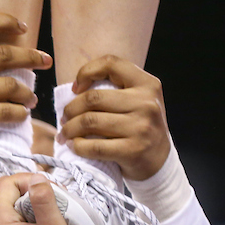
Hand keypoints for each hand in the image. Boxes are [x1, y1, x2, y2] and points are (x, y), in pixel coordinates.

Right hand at [0, 13, 52, 179]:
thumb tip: (10, 41)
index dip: (5, 21)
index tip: (22, 28)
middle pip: (3, 54)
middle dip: (32, 56)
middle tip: (45, 61)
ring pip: (9, 86)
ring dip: (27, 92)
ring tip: (31, 98)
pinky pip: (5, 111)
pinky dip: (20, 112)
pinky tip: (23, 113)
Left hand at [0, 174, 85, 224]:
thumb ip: (44, 201)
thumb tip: (36, 177)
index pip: (5, 184)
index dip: (28, 180)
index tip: (49, 190)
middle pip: (4, 192)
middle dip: (28, 189)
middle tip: (52, 196)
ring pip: (7, 203)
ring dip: (28, 199)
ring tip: (50, 207)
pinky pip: (10, 216)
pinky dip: (26, 211)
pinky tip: (42, 217)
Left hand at [59, 55, 170, 180]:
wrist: (160, 160)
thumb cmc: (139, 125)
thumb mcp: (137, 100)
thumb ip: (115, 89)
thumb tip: (75, 90)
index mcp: (147, 84)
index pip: (110, 63)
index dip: (86, 72)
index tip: (76, 89)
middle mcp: (146, 103)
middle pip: (93, 98)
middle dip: (70, 109)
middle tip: (64, 118)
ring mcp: (141, 127)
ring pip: (90, 121)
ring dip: (69, 129)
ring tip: (65, 133)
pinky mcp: (133, 151)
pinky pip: (94, 146)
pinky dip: (78, 146)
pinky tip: (74, 146)